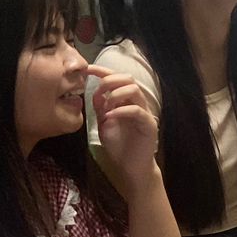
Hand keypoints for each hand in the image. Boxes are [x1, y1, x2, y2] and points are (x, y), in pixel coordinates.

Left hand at [87, 65, 159, 186]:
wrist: (130, 167)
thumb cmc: (119, 146)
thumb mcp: (104, 124)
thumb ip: (100, 108)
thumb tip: (96, 92)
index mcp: (126, 101)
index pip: (117, 79)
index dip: (103, 71)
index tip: (87, 69)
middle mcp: (137, 103)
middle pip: (128, 78)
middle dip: (110, 80)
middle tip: (98, 90)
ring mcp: (144, 112)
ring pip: (134, 90)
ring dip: (116, 94)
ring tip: (105, 107)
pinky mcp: (149, 124)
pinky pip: (136, 110)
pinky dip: (121, 111)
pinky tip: (109, 117)